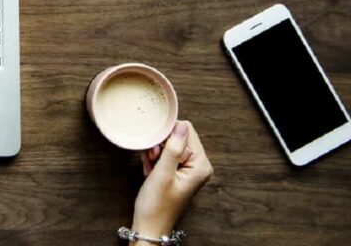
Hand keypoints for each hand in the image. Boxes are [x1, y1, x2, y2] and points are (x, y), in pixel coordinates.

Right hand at [133, 120, 213, 236]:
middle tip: (152, 161)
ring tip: (151, 168)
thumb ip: (173, 148)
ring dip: (156, 153)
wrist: (150, 225)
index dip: (167, 136)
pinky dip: (155, 160)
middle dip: (160, 146)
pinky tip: (151, 171)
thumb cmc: (157, 206)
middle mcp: (199, 165)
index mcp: (201, 165)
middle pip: (178, 137)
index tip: (156, 151)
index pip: (186, 131)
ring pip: (170, 145)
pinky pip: (167, 154)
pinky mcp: (180, 171)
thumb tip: (180, 126)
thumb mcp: (162, 174)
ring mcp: (190, 169)